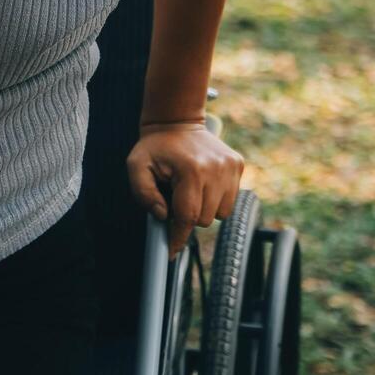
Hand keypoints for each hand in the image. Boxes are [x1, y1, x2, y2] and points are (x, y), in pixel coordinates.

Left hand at [127, 122, 244, 257]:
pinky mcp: (238, 165)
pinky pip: (230, 201)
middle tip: (175, 199)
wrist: (177, 122)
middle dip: (188, 216)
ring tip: (189, 191)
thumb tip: (162, 216)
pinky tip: (203, 184)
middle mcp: (217, 169)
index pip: (187, 216)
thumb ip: (143, 194)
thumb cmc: (154, 147)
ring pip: (221, 214)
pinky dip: (216, 200)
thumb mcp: (136, 167)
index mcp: (192, 170)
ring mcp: (231, 167)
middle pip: (204, 219)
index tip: (171, 252)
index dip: (178, 237)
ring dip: (204, 209)